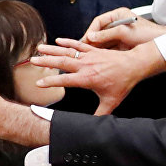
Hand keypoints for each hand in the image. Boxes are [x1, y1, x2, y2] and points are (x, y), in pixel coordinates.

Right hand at [33, 39, 165, 114]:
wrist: (133, 66)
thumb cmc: (123, 83)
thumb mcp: (111, 101)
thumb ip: (100, 114)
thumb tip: (93, 124)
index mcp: (87, 79)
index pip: (64, 80)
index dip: (50, 82)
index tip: (38, 84)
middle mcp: (85, 66)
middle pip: (61, 62)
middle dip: (45, 62)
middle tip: (32, 60)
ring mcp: (89, 56)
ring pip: (67, 51)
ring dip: (52, 49)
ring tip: (39, 48)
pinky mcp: (93, 50)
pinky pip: (78, 44)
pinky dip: (67, 42)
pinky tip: (58, 40)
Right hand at [82, 8, 165, 49]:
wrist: (160, 43)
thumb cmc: (147, 33)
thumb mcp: (124, 32)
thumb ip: (107, 34)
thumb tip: (92, 37)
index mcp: (118, 15)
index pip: (99, 22)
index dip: (91, 31)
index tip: (85, 39)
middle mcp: (118, 24)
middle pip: (100, 32)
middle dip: (92, 41)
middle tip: (84, 49)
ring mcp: (120, 35)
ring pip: (104, 42)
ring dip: (97, 48)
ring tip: (89, 55)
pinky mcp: (122, 45)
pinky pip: (109, 49)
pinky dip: (104, 53)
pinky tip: (99, 58)